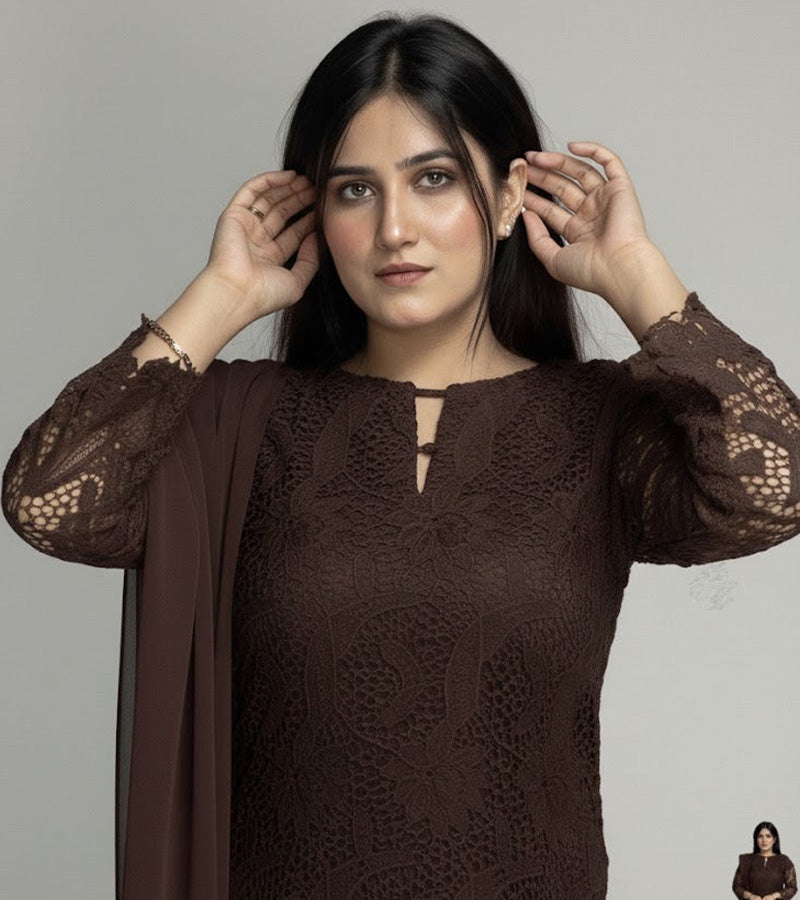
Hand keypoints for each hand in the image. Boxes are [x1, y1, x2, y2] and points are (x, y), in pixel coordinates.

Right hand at [203, 169, 318, 318]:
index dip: (309, 220)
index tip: (324, 209)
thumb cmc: (263, 295)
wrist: (237, 293)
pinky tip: (289, 176)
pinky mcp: (233, 215)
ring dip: (288, 189)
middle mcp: (256, 242)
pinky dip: (269, 181)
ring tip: (307, 180)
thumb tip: (317, 238)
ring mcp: (245, 227)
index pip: (293, 233)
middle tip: (317, 189)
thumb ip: (310, 261)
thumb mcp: (297, 281)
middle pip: (282, 213)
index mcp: (269, 259)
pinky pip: (252, 191)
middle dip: (300, 200)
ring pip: (269, 200)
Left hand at [520, 141, 655, 301]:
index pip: (550, 209)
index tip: (515, 187)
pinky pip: (609, 161)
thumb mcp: (552, 259)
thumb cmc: (590, 272)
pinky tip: (570, 146)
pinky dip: (592, 150)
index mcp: (577, 232)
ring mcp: (606, 200)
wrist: (619, 270)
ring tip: (534, 158)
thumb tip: (525, 213)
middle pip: (561, 188)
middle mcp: (592, 214)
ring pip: (580, 172)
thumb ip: (537, 238)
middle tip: (521, 166)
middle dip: (540, 176)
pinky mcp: (621, 188)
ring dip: (557, 162)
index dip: (532, 197)